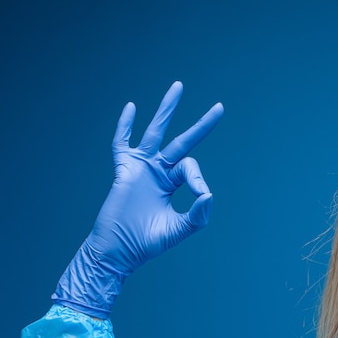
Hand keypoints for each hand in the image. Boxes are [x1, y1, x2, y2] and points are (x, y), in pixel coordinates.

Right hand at [52, 82, 222, 317]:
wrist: (118, 251)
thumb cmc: (146, 243)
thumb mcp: (179, 230)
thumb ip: (198, 216)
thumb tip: (209, 193)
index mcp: (173, 183)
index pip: (191, 168)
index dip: (198, 177)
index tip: (201, 193)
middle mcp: (159, 171)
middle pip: (182, 141)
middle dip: (201, 126)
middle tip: (220, 108)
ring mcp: (141, 167)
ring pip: (156, 132)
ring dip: (167, 110)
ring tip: (179, 86)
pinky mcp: (124, 170)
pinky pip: (122, 144)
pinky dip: (124, 126)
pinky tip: (130, 107)